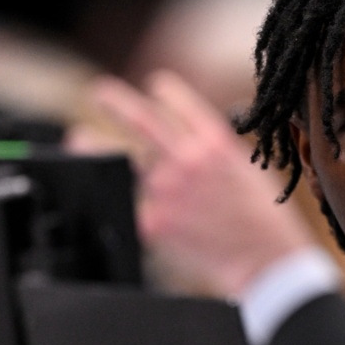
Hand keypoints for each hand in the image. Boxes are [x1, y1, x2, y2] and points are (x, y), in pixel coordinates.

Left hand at [84, 69, 317, 297]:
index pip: (181, 104)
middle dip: (115, 102)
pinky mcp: (154, 221)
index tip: (154, 84)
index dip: (165, 90)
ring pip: (119, 160)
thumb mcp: (248, 171)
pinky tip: (107, 195)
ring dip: (94, 146)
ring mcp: (166, 189)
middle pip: (140, 121)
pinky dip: (119, 200)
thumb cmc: (264, 221)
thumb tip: (189, 144)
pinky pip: (128, 205)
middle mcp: (187, 159)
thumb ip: (215, 154)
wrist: (265, 260)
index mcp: (215, 143)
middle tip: (100, 92)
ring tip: (79, 139)